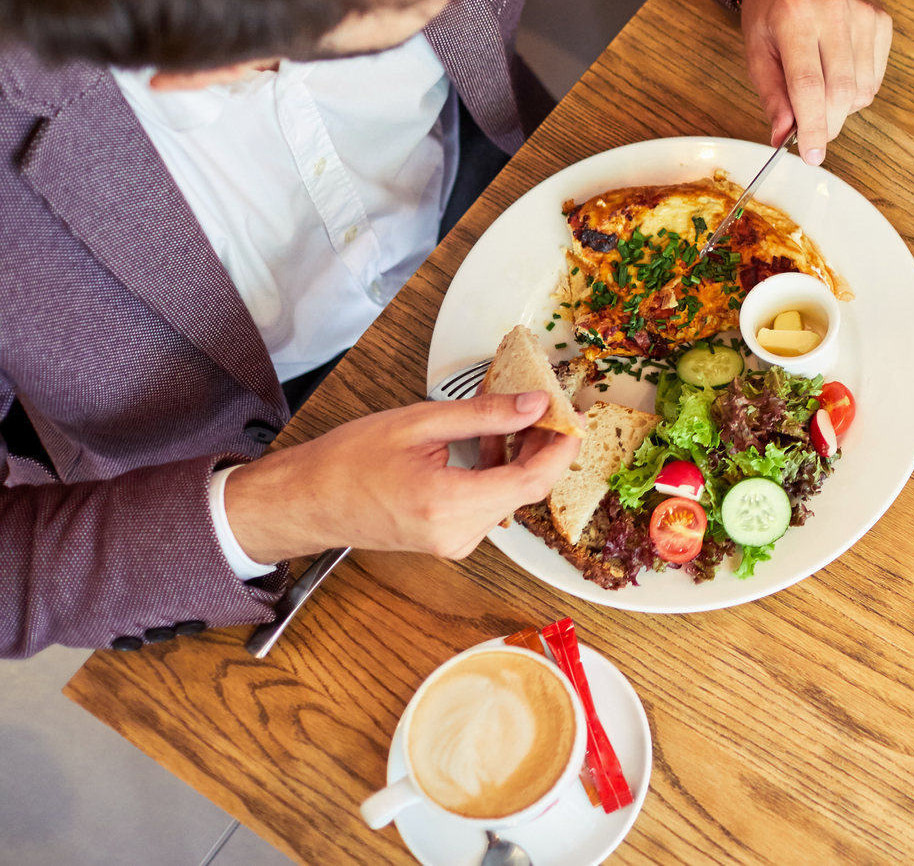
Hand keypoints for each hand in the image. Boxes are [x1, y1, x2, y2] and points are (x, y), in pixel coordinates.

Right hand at [222, 392, 579, 564]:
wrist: (305, 501)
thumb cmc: (348, 461)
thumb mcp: (420, 423)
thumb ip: (485, 415)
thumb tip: (536, 405)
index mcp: (449, 504)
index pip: (532, 481)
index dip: (562, 448)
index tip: (574, 417)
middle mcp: (457, 533)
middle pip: (526, 489)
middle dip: (542, 446)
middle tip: (545, 404)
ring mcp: (453, 543)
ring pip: (510, 496)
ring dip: (518, 456)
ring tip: (508, 417)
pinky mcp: (448, 541)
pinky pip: (489, 504)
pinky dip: (496, 472)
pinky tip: (486, 443)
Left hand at [740, 0, 891, 164]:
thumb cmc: (770, 12)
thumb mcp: (757, 52)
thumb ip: (772, 96)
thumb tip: (784, 137)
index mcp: (793, 16)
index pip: (808, 85)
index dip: (812, 126)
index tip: (812, 155)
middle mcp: (832, 9)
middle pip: (841, 91)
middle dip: (828, 123)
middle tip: (815, 132)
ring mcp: (863, 12)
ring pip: (863, 88)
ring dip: (843, 106)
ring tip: (823, 90)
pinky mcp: (882, 18)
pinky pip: (877, 75)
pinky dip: (859, 88)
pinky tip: (839, 72)